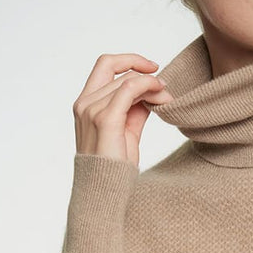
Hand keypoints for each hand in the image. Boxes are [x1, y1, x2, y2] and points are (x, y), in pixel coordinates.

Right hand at [72, 52, 173, 166]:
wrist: (104, 191)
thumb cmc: (114, 168)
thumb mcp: (126, 132)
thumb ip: (134, 109)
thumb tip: (150, 92)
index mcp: (84, 104)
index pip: (105, 66)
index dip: (130, 61)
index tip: (153, 67)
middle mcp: (84, 103)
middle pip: (120, 72)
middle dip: (148, 77)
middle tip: (167, 91)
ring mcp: (91, 110)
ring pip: (128, 79)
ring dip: (153, 85)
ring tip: (168, 99)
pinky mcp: (105, 118)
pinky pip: (130, 88)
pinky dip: (149, 86)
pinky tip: (162, 97)